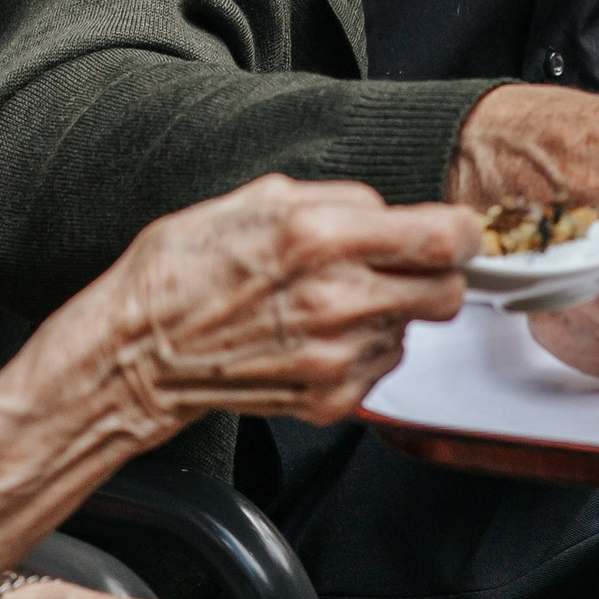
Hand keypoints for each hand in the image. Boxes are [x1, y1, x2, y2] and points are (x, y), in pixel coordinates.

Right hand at [93, 174, 479, 442]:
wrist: (138, 352)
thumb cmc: (182, 271)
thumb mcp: (255, 199)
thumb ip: (337, 201)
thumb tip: (389, 210)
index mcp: (320, 237)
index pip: (445, 238)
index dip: (459, 233)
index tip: (451, 232)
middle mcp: (336, 300)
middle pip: (448, 292)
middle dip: (432, 275)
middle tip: (398, 266)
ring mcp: (336, 357)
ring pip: (413, 331)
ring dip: (389, 313)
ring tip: (330, 301)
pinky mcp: (329, 398)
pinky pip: (380, 366)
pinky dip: (360, 349)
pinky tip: (314, 335)